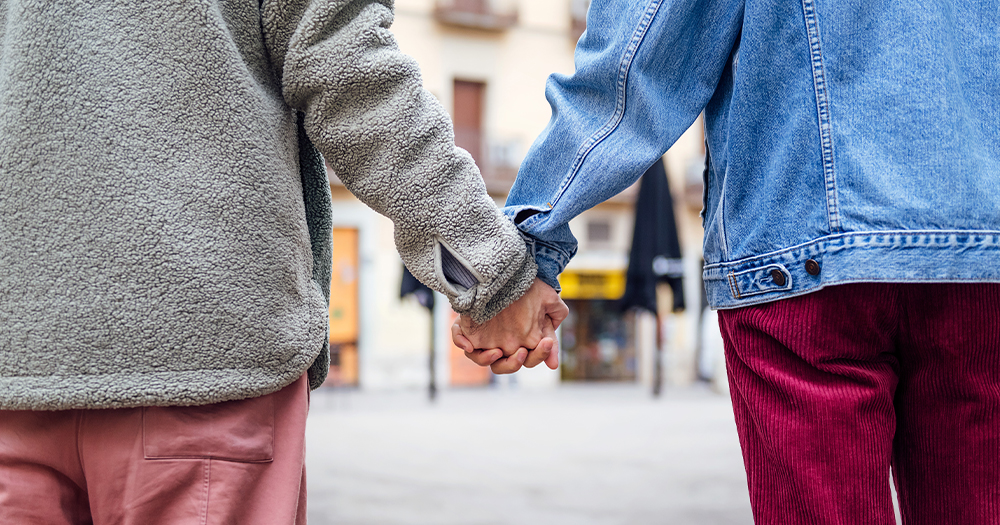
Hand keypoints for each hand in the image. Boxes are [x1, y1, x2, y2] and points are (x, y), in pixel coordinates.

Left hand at [452, 278, 567, 373]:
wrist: (510, 270)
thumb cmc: (530, 286)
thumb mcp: (549, 300)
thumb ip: (556, 320)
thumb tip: (554, 361)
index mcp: (523, 342)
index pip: (530, 359)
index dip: (539, 354)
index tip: (547, 342)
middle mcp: (503, 344)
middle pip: (506, 366)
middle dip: (514, 363)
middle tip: (522, 351)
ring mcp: (485, 337)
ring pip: (481, 359)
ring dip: (487, 359)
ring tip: (496, 351)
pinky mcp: (469, 325)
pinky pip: (460, 339)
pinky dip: (461, 342)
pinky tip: (468, 343)